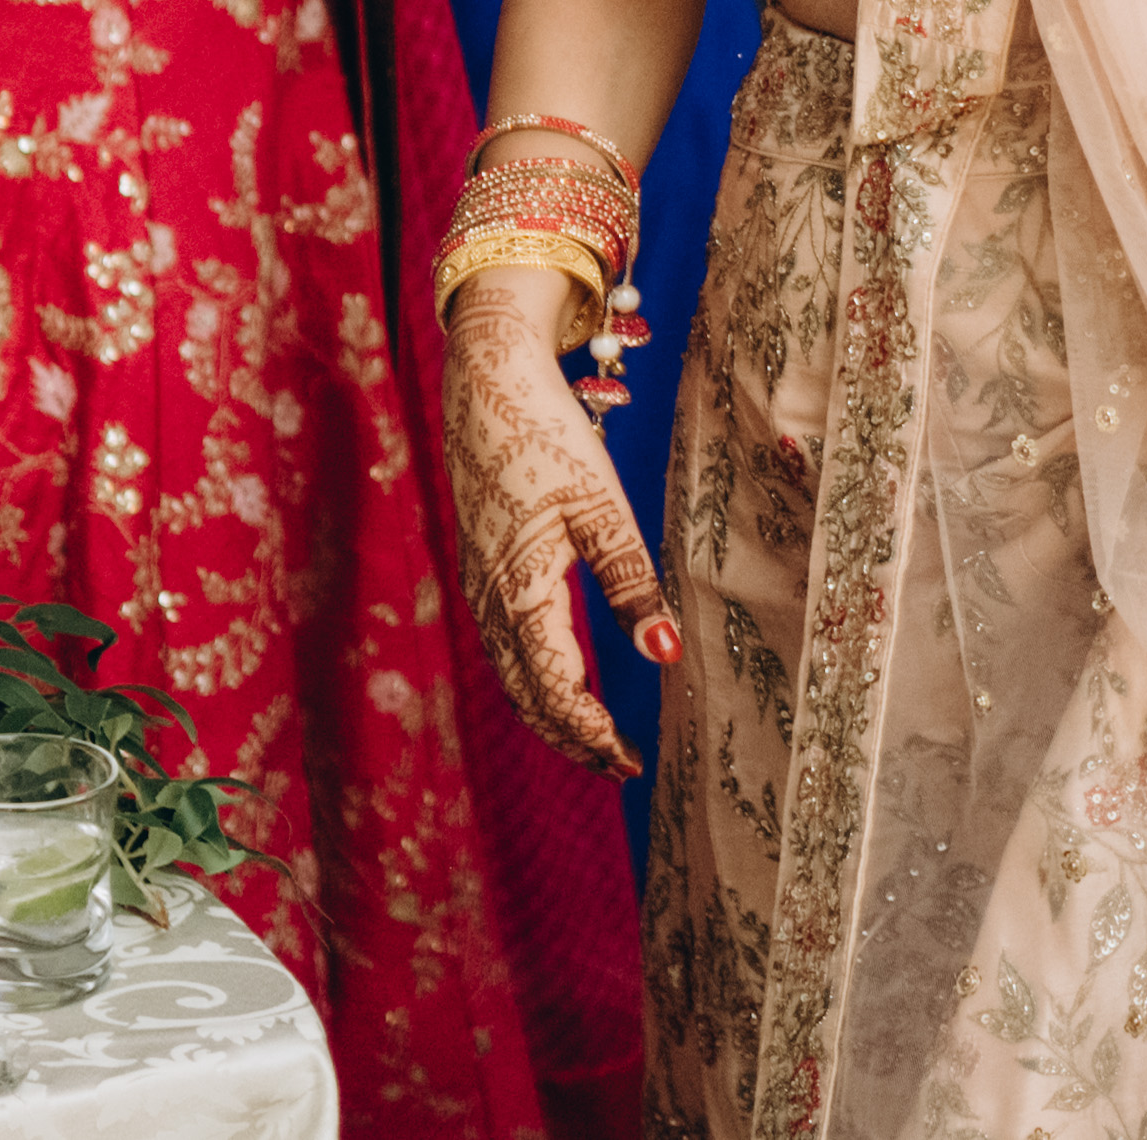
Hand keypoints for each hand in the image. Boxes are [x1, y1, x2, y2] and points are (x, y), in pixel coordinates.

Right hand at [443, 286, 663, 779]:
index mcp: (519, 591)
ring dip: (553, 713)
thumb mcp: (602, 505)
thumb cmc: (544, 435)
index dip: (591, 734)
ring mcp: (481, 585)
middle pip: (528, 696)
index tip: (632, 760)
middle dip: (572, 738)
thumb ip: (631, 582)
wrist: (484, 381)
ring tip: (598, 737)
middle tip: (620, 765)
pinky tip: (564, 678)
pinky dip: (535, 678)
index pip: (554, 691)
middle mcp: (491, 600)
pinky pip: (505, 646)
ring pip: (513, 675)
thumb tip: (665, 654)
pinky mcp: (483, 567)